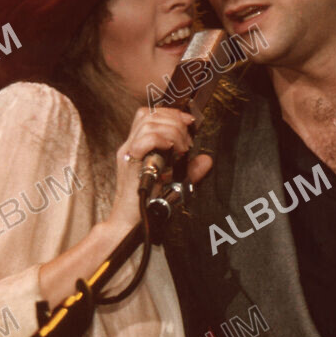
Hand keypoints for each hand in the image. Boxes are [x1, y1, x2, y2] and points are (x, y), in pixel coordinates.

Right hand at [109, 107, 212, 228]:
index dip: (170, 112)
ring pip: (148, 123)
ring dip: (172, 131)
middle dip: (174, 120)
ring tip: (182, 149)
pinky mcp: (129, 164)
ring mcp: (128, 153)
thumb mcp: (176, 183)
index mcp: (138, 146)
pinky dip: (162, 140)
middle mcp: (130, 146)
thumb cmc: (149, 205)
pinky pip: (145, 140)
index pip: (149, 113)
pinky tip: (172, 151)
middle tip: (187, 141)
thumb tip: (207, 160)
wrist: (130, 224)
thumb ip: (190, 170)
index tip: (189, 122)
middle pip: (149, 113)